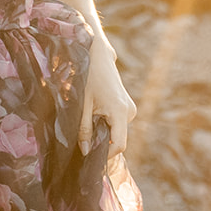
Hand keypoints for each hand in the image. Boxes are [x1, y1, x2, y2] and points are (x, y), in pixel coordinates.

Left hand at [80, 43, 136, 159]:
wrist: (96, 53)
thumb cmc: (87, 75)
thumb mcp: (81, 105)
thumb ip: (83, 130)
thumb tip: (85, 152)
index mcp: (120, 111)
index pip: (119, 145)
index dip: (105, 155)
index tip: (89, 158)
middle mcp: (129, 111)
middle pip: (117, 139)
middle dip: (100, 142)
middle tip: (82, 138)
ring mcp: (129, 108)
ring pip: (115, 131)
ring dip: (101, 132)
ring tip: (86, 120)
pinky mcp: (125, 106)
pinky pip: (116, 124)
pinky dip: (104, 125)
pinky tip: (93, 114)